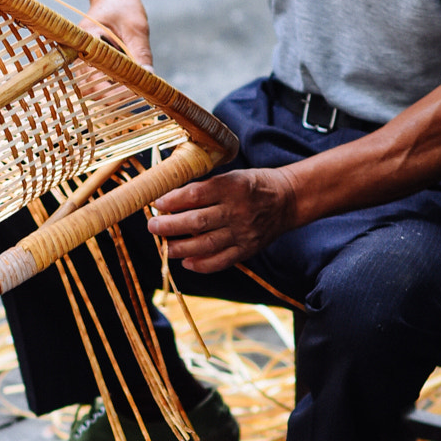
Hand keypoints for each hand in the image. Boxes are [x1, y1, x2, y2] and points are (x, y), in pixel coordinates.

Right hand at [77, 0, 152, 108]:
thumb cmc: (122, 5)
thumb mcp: (136, 27)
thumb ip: (140, 52)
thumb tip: (149, 77)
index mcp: (85, 40)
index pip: (93, 75)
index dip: (113, 90)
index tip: (134, 93)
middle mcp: (77, 52)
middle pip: (89, 88)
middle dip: (112, 97)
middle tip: (137, 98)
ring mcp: (82, 60)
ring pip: (93, 88)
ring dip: (113, 93)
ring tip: (136, 91)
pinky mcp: (90, 64)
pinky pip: (98, 82)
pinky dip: (114, 86)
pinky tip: (131, 83)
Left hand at [147, 167, 295, 271]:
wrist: (287, 200)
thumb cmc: (252, 185)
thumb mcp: (232, 175)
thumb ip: (205, 187)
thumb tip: (169, 199)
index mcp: (232, 186)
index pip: (196, 194)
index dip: (173, 200)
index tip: (157, 203)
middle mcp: (237, 210)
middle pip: (197, 221)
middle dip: (170, 225)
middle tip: (153, 226)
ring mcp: (243, 232)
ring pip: (206, 244)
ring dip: (180, 247)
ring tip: (164, 247)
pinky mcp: (247, 249)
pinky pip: (221, 261)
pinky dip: (201, 264)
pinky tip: (186, 262)